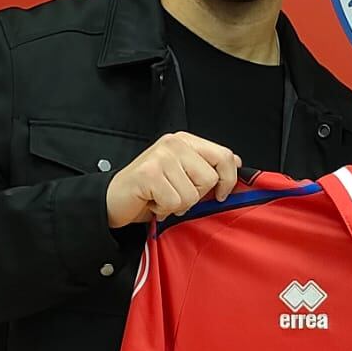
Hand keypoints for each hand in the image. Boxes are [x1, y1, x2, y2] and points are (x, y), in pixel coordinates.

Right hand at [105, 133, 238, 227]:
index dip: (228, 179)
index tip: (222, 193)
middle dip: (195, 195)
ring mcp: (160, 157)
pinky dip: (164, 210)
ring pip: (192, 194)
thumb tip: (236, 162)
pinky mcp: (149, 174)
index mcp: (185, 141)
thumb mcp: (184, 174)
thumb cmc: (151, 188)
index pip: (223, 155)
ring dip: (178, 205)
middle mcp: (173, 144)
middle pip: (209, 178)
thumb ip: (208, 166)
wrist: (115, 199)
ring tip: (162, 198)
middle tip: (176, 193)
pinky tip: (153, 202)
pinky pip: (174, 202)